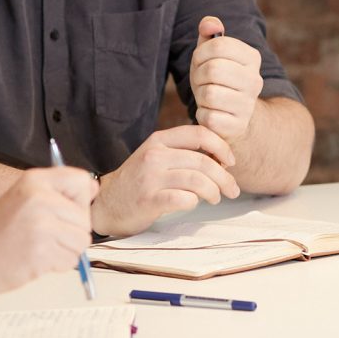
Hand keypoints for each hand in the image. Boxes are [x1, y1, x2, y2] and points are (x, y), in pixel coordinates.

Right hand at [0, 167, 96, 293]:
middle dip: (71, 232)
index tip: (62, 210)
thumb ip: (58, 190)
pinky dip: (58, 264)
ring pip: (82, 241)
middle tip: (44, 235)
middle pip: (85, 217)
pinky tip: (36, 258)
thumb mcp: (24, 197)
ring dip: (65, 250)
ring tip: (40, 246)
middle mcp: (39, 198)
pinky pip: (71, 260)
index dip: (79, 200)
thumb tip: (93, 188)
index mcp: (35, 180)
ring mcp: (40, 225)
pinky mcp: (42, 251)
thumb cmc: (0, 232)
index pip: (83, 181)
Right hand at [94, 125, 239, 235]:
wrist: (105, 203)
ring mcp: (150, 178)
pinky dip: (194, 202)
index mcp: (159, 140)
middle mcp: (155, 155)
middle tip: (233, 190)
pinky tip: (192, 204)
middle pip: (203, 161)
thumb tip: (220, 159)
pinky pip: (183, 199)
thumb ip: (182, 153)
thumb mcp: (156, 157)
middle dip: (225, 177)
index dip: (221, 146)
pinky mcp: (148, 200)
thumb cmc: (137, 182)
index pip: (199, 133)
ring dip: (213, 192)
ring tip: (215, 198)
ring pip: (197, 180)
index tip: (230, 161)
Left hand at [188, 16, 262, 142]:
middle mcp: (255, 80)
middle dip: (199, 75)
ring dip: (200, 95)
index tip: (201, 61)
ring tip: (207, 97)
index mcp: (252, 57)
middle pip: (213, 69)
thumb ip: (210, 33)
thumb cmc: (218, 80)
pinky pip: (207, 116)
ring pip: (209, 94)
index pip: (219, 45)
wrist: (234, 117)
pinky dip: (202, 115)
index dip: (201, 53)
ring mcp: (248, 105)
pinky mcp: (237, 126)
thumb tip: (209, 24)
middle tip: (202, 81)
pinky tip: (210, 113)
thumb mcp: (212, 54)